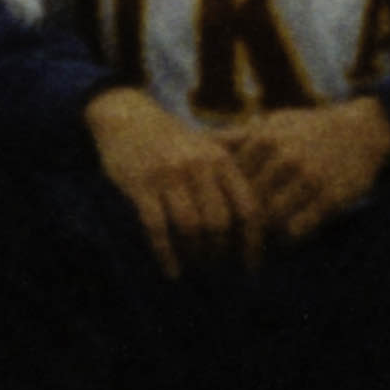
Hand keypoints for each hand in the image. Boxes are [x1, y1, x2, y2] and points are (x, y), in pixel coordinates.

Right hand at [84, 82, 251, 280]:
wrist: (128, 117)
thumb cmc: (173, 141)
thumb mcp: (208, 147)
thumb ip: (233, 176)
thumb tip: (262, 216)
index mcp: (221, 159)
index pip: (247, 208)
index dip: (253, 243)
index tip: (251, 267)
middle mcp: (198, 166)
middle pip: (220, 223)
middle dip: (220, 252)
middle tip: (216, 267)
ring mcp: (168, 175)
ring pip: (191, 227)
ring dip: (195, 254)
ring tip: (195, 265)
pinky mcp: (141, 185)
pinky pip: (157, 229)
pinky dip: (167, 255)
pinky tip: (172, 271)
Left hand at [210, 95, 389, 253]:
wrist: (363, 131)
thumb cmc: (309, 130)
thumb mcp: (273, 124)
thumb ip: (237, 136)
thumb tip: (195, 142)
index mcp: (265, 140)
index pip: (226, 180)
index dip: (214, 202)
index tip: (206, 220)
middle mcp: (285, 159)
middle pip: (243, 202)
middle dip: (230, 225)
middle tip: (217, 246)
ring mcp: (308, 180)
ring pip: (267, 220)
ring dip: (255, 237)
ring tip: (244, 249)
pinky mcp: (330, 199)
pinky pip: (295, 231)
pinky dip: (282, 241)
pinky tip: (277, 243)